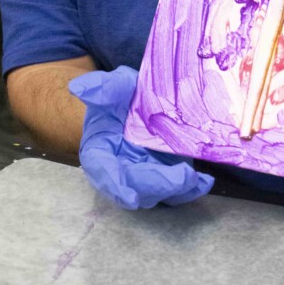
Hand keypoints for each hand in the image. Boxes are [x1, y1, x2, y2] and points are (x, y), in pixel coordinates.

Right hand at [70, 65, 213, 208]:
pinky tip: (205, 181)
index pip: (104, 173)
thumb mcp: (112, 87)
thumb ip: (100, 88)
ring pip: (158, 193)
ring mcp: (144, 176)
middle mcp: (120, 172)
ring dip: (177, 190)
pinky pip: (177, 191)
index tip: (130, 198)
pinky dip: (192, 189)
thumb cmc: (120, 97)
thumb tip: (78, 87)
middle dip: (158, 185)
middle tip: (182, 176)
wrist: (137, 102)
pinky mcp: (166, 176)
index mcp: (99, 153)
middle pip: (136, 187)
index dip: (116, 187)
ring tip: (196, 179)